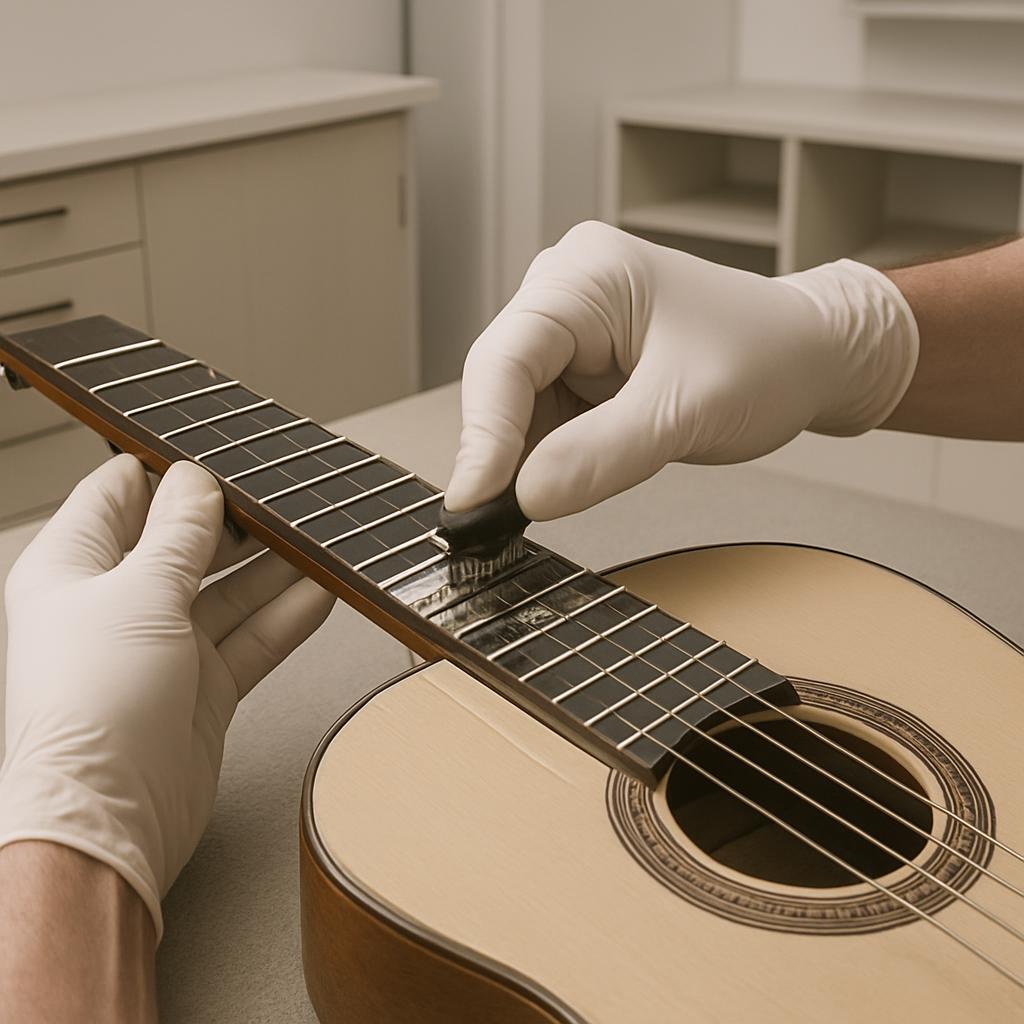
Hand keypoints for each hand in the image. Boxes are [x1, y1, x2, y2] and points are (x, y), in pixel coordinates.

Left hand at [0, 455, 333, 938]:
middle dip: (235, 520)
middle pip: (184, 543)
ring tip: (318, 539)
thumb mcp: (139, 595)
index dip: (169, 471)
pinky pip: (251, 639)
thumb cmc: (90, 710)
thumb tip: (197, 482)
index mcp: (72, 569)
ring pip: (227, 591)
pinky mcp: (200, 687)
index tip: (221, 453)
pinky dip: (286, 618)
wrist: (108, 819)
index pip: (120, 496)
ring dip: (273, 568)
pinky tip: (321, 593)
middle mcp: (115, 605)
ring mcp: (161, 647)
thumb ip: (179, 535)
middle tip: (285, 497)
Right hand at [445, 221, 918, 520]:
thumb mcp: (687, 409)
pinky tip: (547, 492)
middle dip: (497, 454)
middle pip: (500, 382)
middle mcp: (566, 291)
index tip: (471, 504)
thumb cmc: (767, 357)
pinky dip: (542, 460)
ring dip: (517, 463)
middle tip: (486, 529)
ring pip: (514, 408)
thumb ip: (602, 454)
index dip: (483, 436)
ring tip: (516, 520)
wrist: (812, 358)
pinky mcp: (578, 365)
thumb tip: (523, 496)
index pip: (507, 358)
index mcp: (587, 275)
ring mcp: (570, 329)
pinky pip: (541, 419)